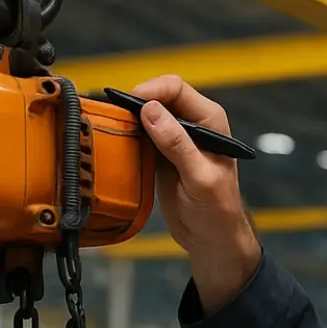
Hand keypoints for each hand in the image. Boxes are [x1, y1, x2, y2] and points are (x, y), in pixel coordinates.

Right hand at [130, 74, 260, 311]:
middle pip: (157, 97)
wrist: (211, 238)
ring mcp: (174, 137)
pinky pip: (139, 135)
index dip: (151, 90)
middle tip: (113, 117)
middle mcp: (192, 123)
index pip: (176, 89)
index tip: (128, 103)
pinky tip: (115, 142)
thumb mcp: (199, 177)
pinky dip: (127, 136)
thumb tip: (150, 110)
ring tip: (110, 127)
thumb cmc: (216, 210)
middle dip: (135, 102)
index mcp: (210, 120)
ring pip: (145, 115)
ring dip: (128, 118)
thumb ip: (177, 144)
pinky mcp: (159, 153)